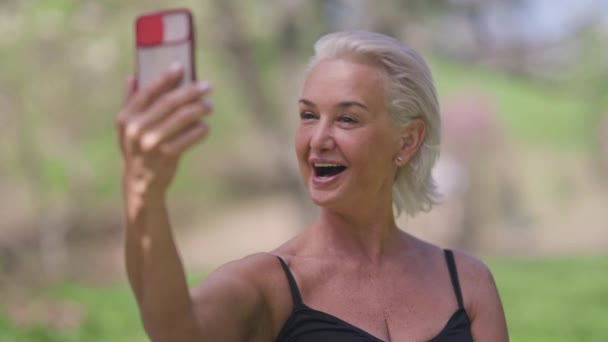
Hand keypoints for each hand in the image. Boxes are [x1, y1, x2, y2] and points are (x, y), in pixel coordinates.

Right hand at [116, 64, 212, 202]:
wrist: (141, 183)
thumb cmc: (137, 149)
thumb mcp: (127, 128)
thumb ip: (130, 102)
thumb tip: (134, 76)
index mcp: (126, 118)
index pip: (148, 91)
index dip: (165, 77)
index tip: (181, 66)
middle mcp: (137, 129)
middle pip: (170, 102)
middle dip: (191, 91)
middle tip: (207, 86)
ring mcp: (152, 142)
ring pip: (183, 117)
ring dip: (200, 109)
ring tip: (209, 106)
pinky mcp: (168, 155)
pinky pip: (191, 136)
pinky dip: (201, 129)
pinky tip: (205, 127)